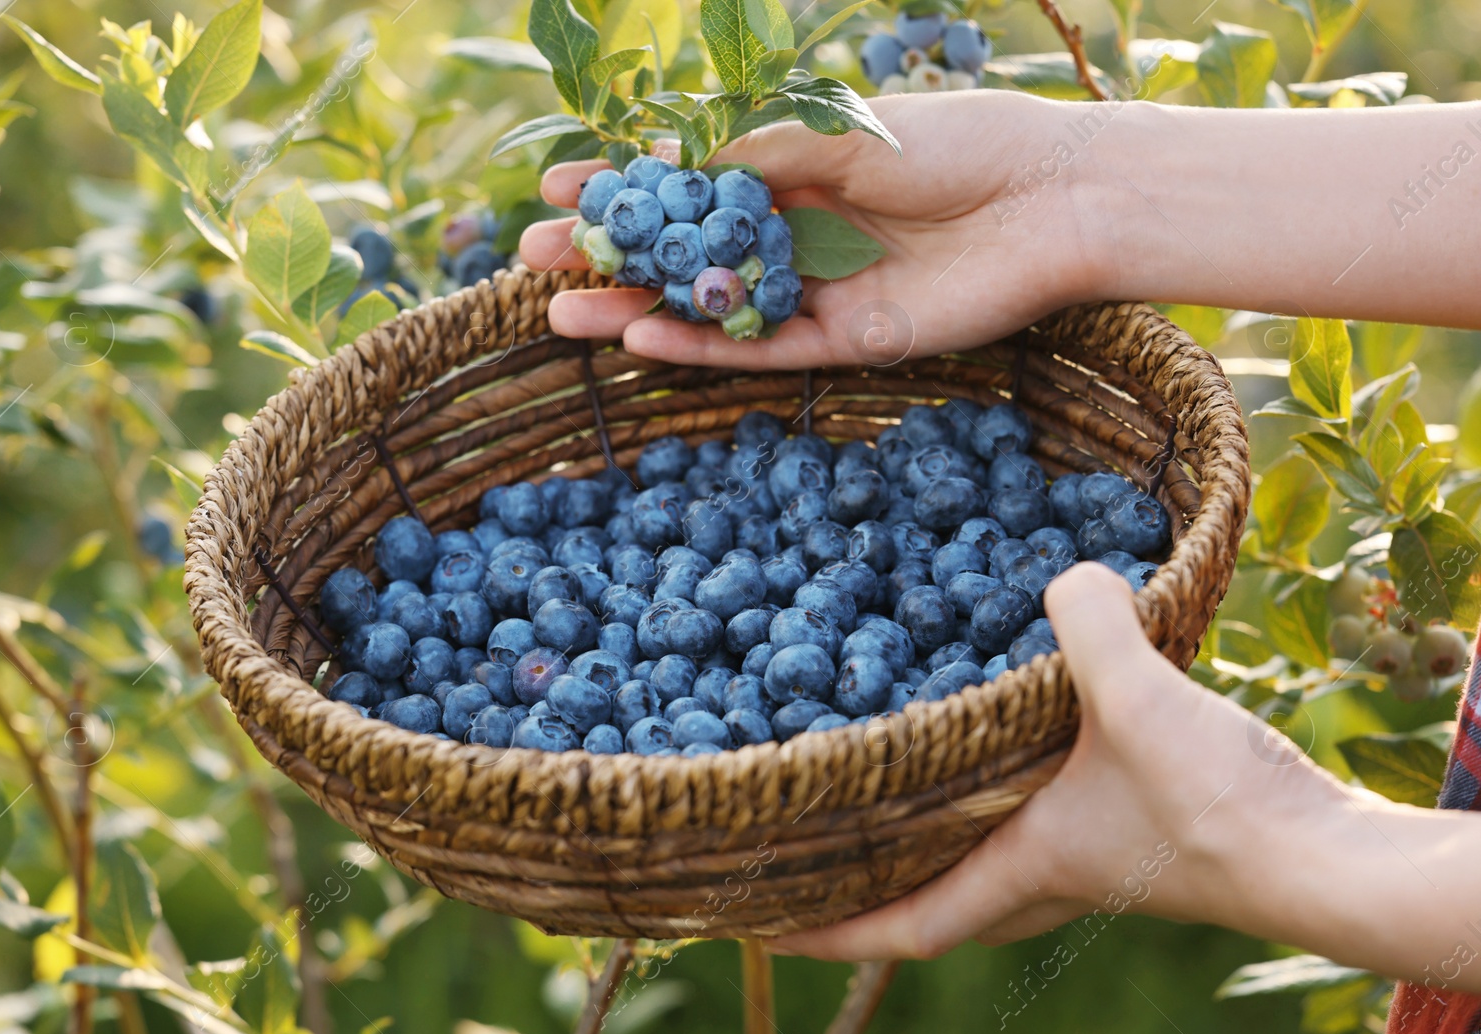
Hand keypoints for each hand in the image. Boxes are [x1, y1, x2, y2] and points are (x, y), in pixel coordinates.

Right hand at [518, 91, 1103, 368]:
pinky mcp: (849, 342)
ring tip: (559, 311)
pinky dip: (699, 347)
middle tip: (532, 261)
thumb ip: (756, 155)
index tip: (555, 187)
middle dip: (608, 256)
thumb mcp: (840, 130)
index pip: (688, 182)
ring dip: (634, 309)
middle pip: (683, 253)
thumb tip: (666, 167)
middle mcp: (797, 233)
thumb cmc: (957, 142)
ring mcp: (818, 291)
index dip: (622, 187)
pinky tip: (638, 340)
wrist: (1053, 202)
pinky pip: (759, 352)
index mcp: (795, 166)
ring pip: (708, 308)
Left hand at [769, 563, 1353, 961]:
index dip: (823, 931)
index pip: (898, 924)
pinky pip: (1031, 812)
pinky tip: (999, 727)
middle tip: (812, 851)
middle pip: (931, 900)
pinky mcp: (1125, 825)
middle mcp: (1041, 871)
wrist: (1321, 855)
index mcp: (1017, 865)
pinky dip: (995, 785)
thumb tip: (1065, 569)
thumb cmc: (1216, 805)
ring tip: (882, 784)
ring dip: (930, 834)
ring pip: (980, 855)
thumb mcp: (1135, 698)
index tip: (754, 923)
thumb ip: (1090, 625)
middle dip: (869, 889)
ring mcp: (1084, 854)